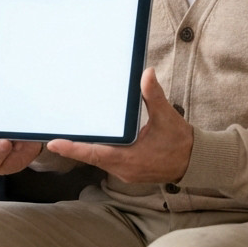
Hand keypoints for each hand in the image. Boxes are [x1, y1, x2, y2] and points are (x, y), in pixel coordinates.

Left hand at [45, 68, 192, 183]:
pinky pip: (106, 162)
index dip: (73, 149)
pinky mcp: (128, 171)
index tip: (54, 144)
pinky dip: (97, 152)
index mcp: (129, 158)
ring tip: (66, 137)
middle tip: (52, 136)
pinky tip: (91, 140)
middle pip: (91, 157)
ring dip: (84, 150)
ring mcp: (125, 172)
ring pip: (98, 160)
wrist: (195, 162)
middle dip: (72, 147)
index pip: (94, 153)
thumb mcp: (167, 117)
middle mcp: (123, 169)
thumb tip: (146, 74)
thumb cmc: (181, 142)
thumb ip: (154, 95)